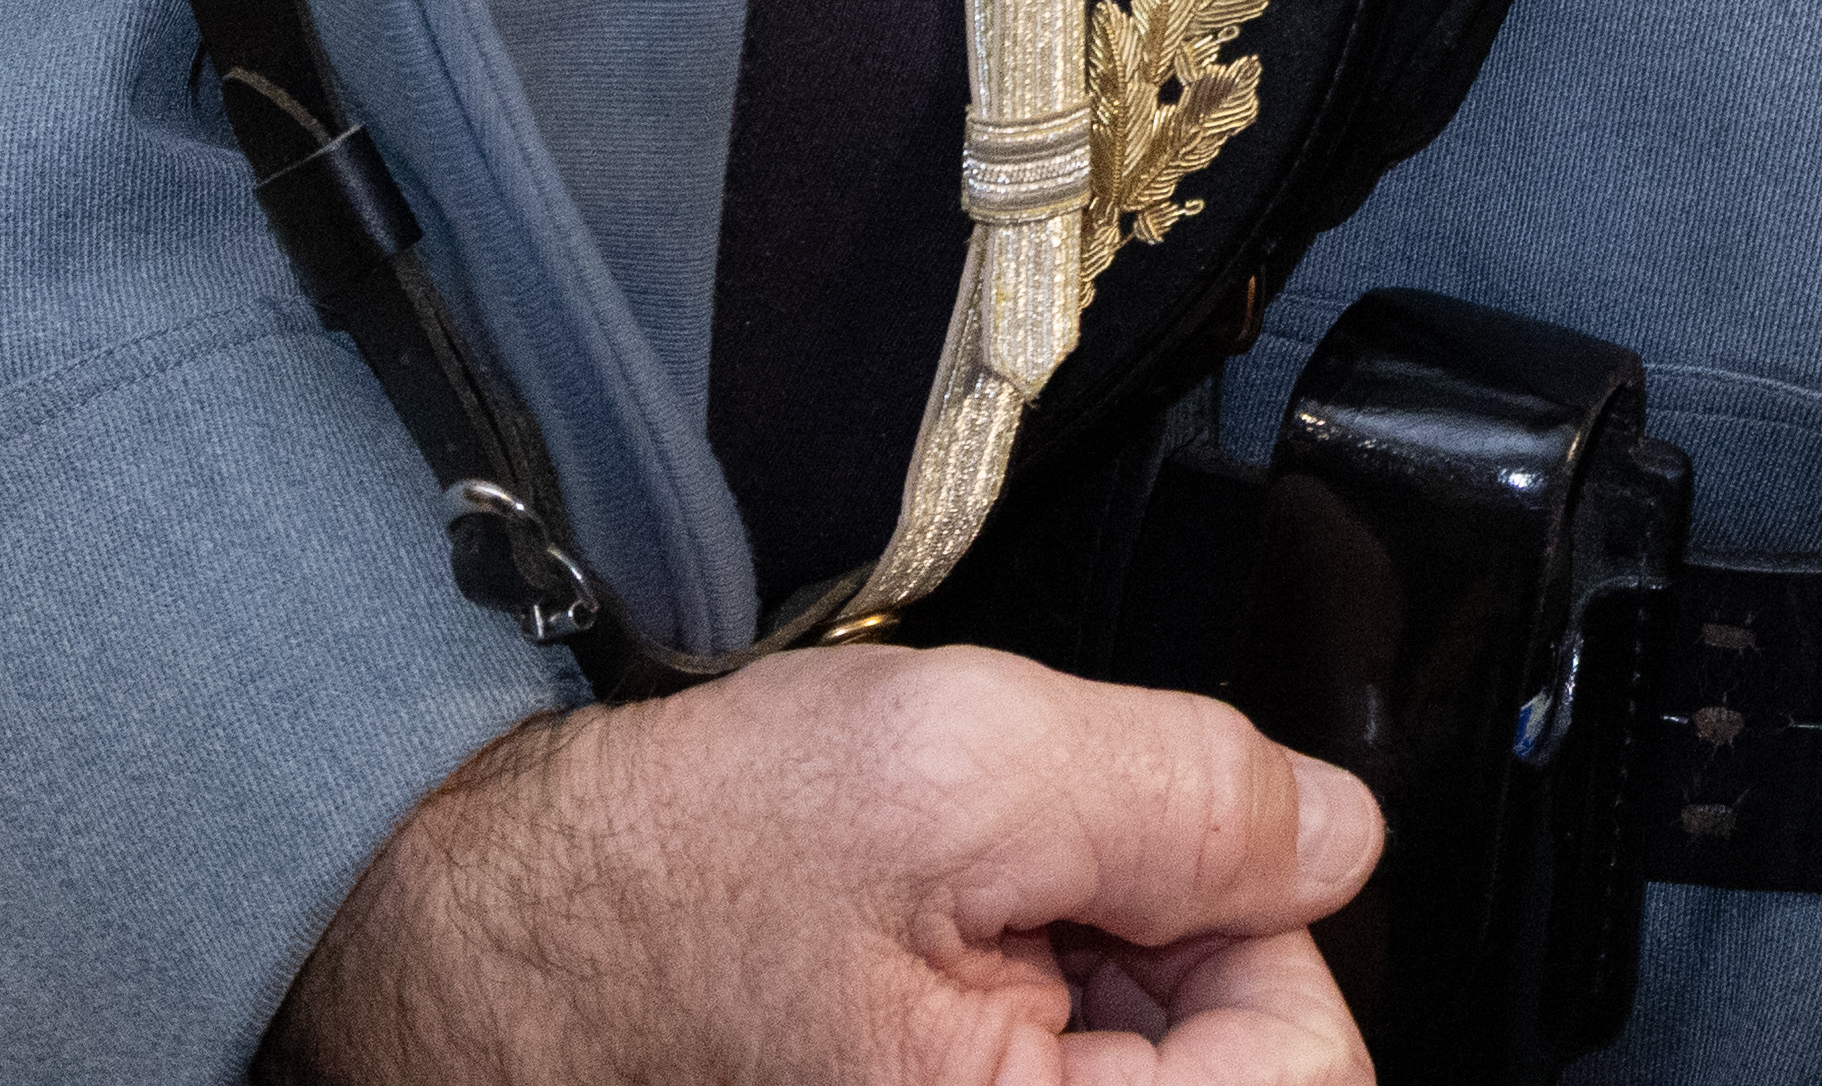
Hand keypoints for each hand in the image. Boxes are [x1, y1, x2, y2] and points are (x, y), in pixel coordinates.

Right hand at [283, 650, 1377, 1084]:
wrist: (487, 924)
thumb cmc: (665, 875)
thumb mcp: (950, 766)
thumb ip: (1183, 794)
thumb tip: (1334, 838)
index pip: (1303, 1068)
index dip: (1253, 925)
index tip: (1147, 857)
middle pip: (1223, 1065)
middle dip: (1151, 940)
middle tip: (1011, 876)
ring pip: (1142, 1059)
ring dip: (1085, 959)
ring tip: (943, 910)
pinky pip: (1053, 1061)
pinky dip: (1022, 987)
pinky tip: (925, 949)